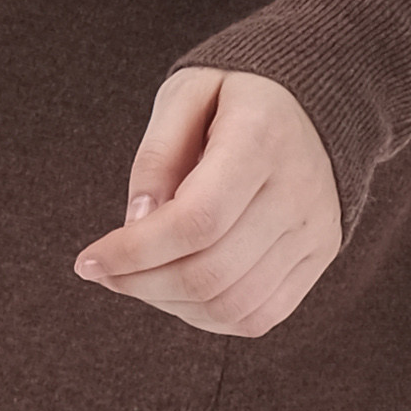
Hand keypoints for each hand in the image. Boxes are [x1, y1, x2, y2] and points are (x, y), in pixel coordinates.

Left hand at [74, 67, 343, 339]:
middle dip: (140, 284)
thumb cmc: (238, 94)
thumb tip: (136, 224)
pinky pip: (259, 316)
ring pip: (233, 305)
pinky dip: (207, 316)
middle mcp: (298, 191)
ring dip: (169, 304)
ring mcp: (314, 230)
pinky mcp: (321, 256)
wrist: (316, 100)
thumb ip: (156, 155)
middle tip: (105, 271)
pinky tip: (177, 292)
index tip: (89, 260)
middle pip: (210, 272)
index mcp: (262, 138)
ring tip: (137, 280)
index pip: (196, 220)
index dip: (135, 252)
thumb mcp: (186, 94)